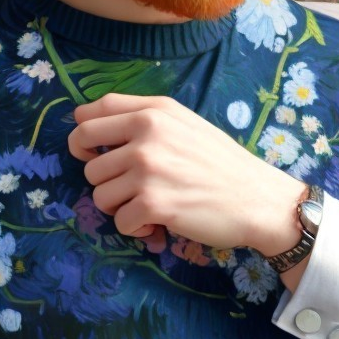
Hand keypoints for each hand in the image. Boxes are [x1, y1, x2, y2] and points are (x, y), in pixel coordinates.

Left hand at [68, 94, 303, 254]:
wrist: (256, 198)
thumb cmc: (221, 163)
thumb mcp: (185, 124)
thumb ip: (146, 120)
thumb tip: (95, 129)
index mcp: (154, 111)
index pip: (89, 114)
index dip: (82, 137)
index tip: (93, 153)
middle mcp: (147, 134)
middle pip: (87, 161)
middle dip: (101, 179)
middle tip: (124, 188)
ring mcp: (148, 169)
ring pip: (99, 194)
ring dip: (120, 207)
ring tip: (149, 204)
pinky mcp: (153, 203)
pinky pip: (119, 221)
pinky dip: (136, 227)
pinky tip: (158, 222)